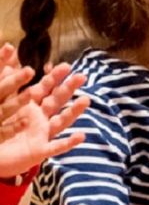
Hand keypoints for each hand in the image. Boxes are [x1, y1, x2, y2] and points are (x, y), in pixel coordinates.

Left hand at [0, 47, 87, 177]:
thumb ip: (5, 80)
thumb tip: (7, 53)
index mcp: (29, 106)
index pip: (44, 88)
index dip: (54, 77)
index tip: (65, 66)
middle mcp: (39, 118)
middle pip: (56, 101)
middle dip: (68, 88)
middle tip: (81, 76)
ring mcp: (42, 135)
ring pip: (61, 121)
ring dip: (73, 111)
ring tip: (85, 101)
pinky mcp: (40, 151)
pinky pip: (56, 147)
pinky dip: (68, 142)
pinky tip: (81, 136)